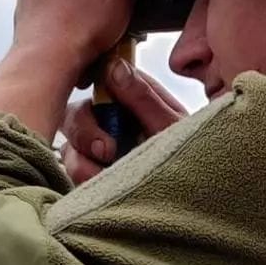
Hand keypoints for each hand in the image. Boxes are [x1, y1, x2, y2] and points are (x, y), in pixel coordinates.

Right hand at [59, 59, 187, 183]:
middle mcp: (112, 117)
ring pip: (70, 146)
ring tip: (104, 177)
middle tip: (105, 151)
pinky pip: (74, 172)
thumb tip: (114, 66)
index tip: (100, 107)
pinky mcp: (93, 171)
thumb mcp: (171, 127)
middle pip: (76, 112)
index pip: (98, 79)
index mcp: (133, 96)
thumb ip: (143, 98)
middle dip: (84, 132)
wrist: (195, 198)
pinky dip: (84, 180)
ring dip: (82, 162)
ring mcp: (100, 146)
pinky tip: (103, 186)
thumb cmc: (191, 156)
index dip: (90, 89)